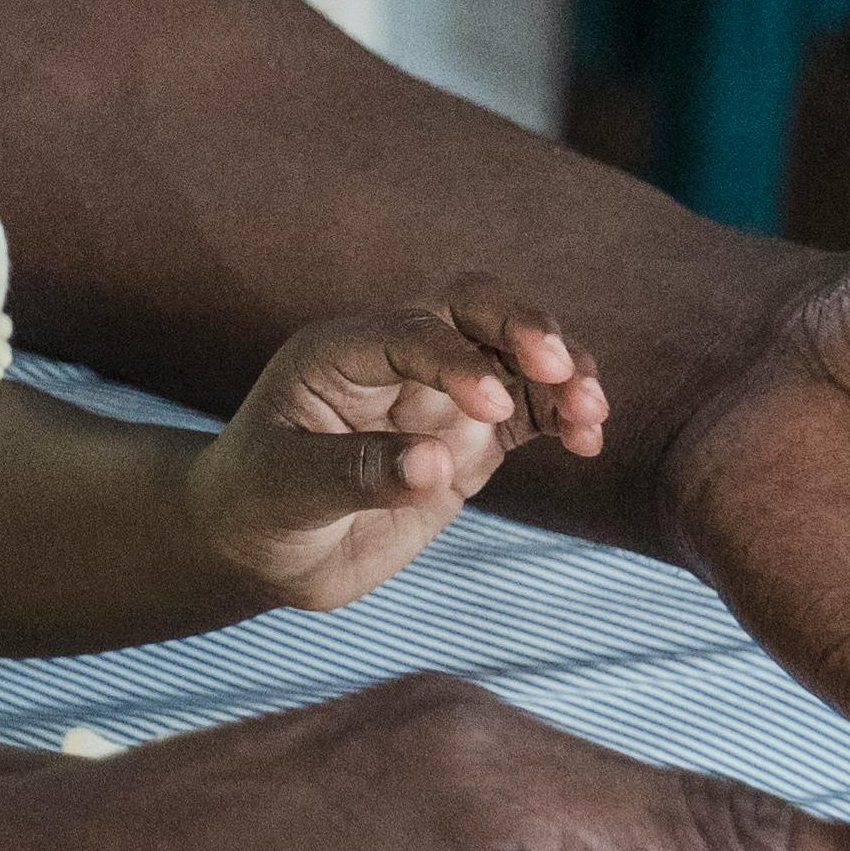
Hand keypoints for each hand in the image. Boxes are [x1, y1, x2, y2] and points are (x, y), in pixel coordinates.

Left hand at [192, 282, 607, 609]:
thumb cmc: (257, 503)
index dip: (454, 360)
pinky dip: (564, 415)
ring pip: (514, 355)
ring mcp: (439, 394)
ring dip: (561, 371)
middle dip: (522, 324)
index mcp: (340, 352)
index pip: (408, 333)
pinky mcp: (469, 435)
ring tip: (592, 413)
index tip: (493, 404)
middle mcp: (396, 359)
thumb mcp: (285, 490)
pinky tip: (589, 439)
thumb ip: (356, 472)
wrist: (262, 544)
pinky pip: (530, 409)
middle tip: (562, 367)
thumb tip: (435, 464)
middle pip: (471, 306)